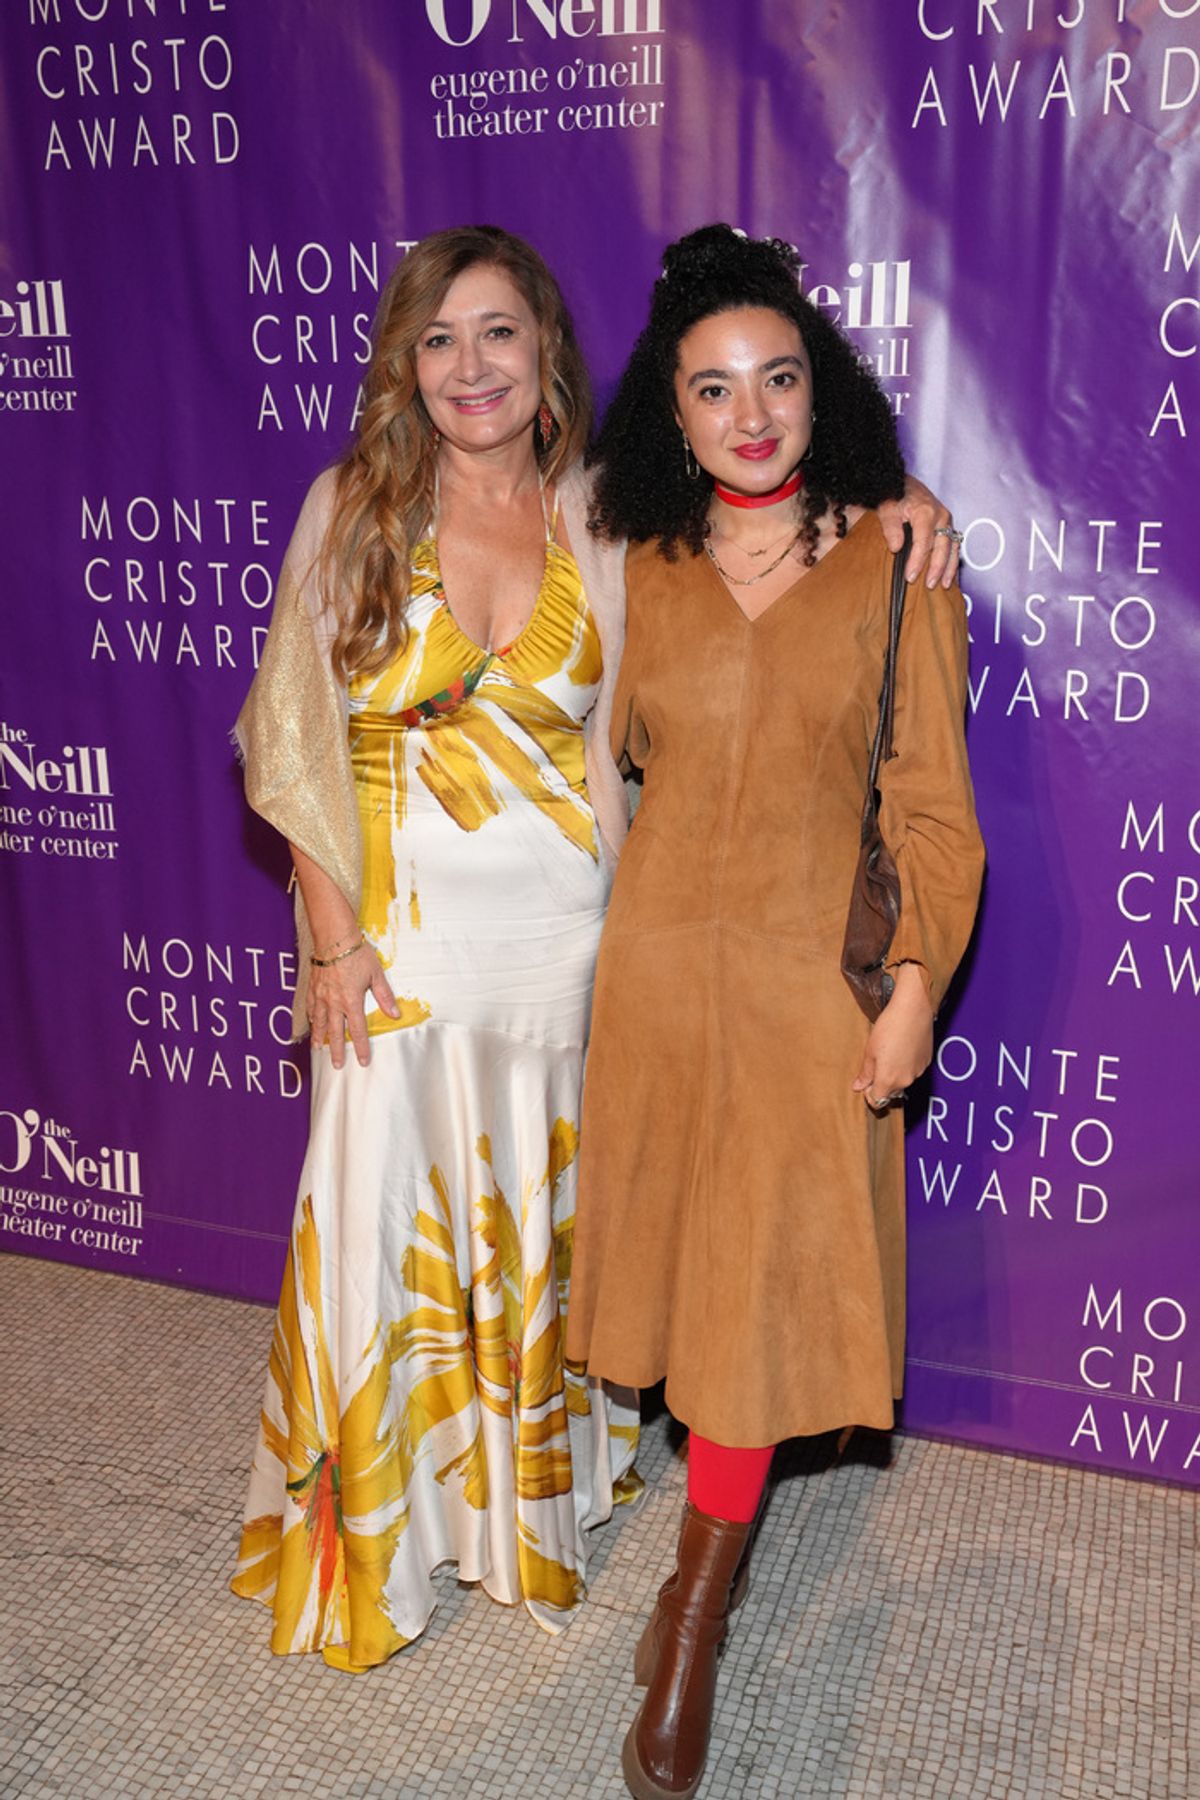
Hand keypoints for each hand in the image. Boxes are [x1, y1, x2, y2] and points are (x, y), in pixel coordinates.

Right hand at [307, 940, 399, 1069]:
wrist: (334, 938)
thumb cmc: (356, 954)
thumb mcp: (376, 974)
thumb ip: (384, 996)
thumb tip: (395, 1014)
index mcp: (351, 1001)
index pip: (357, 1030)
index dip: (360, 1047)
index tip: (362, 1061)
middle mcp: (334, 1003)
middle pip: (336, 1032)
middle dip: (337, 1050)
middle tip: (337, 1065)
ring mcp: (321, 996)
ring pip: (320, 1023)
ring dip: (320, 1038)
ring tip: (318, 1049)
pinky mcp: (313, 988)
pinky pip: (311, 1008)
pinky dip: (311, 1019)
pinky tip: (312, 1024)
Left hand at [852, 964, 933, 1110]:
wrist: (913, 1010)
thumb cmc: (889, 1027)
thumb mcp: (870, 1050)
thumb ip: (865, 1073)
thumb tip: (858, 1086)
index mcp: (889, 1080)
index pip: (877, 1100)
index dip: (868, 1093)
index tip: (864, 1083)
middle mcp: (906, 1080)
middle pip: (890, 1092)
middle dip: (881, 1083)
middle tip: (874, 1063)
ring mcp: (918, 1072)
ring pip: (902, 1081)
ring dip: (894, 1074)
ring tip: (889, 1052)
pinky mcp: (926, 1061)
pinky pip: (913, 1070)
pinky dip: (906, 1065)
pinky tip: (901, 1048)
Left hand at [878, 476, 960, 589]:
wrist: (903, 484)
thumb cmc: (894, 495)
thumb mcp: (886, 508)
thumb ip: (890, 527)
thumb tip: (896, 548)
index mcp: (926, 511)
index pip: (924, 542)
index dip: (917, 562)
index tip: (910, 577)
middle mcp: (941, 516)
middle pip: (943, 547)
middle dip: (937, 568)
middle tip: (929, 585)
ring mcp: (946, 521)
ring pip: (953, 547)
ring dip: (949, 567)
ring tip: (944, 585)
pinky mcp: (947, 525)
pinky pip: (954, 545)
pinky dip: (952, 561)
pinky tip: (949, 574)